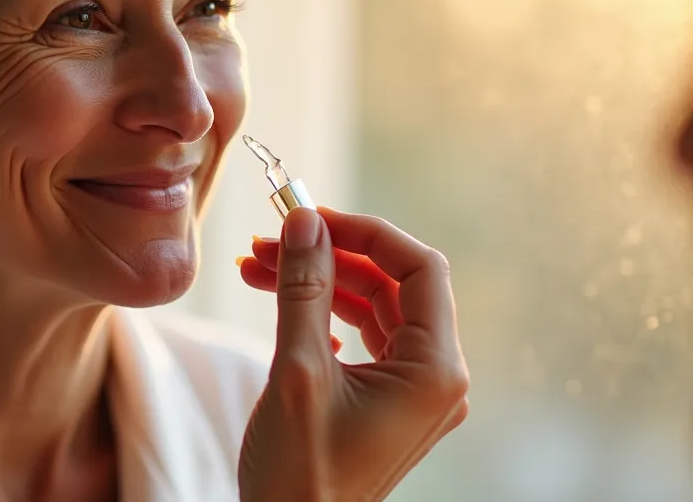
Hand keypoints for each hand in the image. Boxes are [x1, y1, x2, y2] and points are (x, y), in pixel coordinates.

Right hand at [235, 206, 468, 500]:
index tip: (311, 216)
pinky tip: (281, 304)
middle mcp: (435, 379)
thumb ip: (305, 290)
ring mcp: (413, 392)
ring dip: (317, 282)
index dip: (366, 233)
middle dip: (329, 256)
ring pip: (372, 308)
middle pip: (392, 285)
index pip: (419, 269)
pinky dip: (321, 313)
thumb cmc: (299, 476)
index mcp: (435, 372)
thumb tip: (306, 222)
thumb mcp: (298, 372)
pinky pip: (363, 338)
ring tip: (257, 266)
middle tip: (269, 241)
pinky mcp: (386, 402)